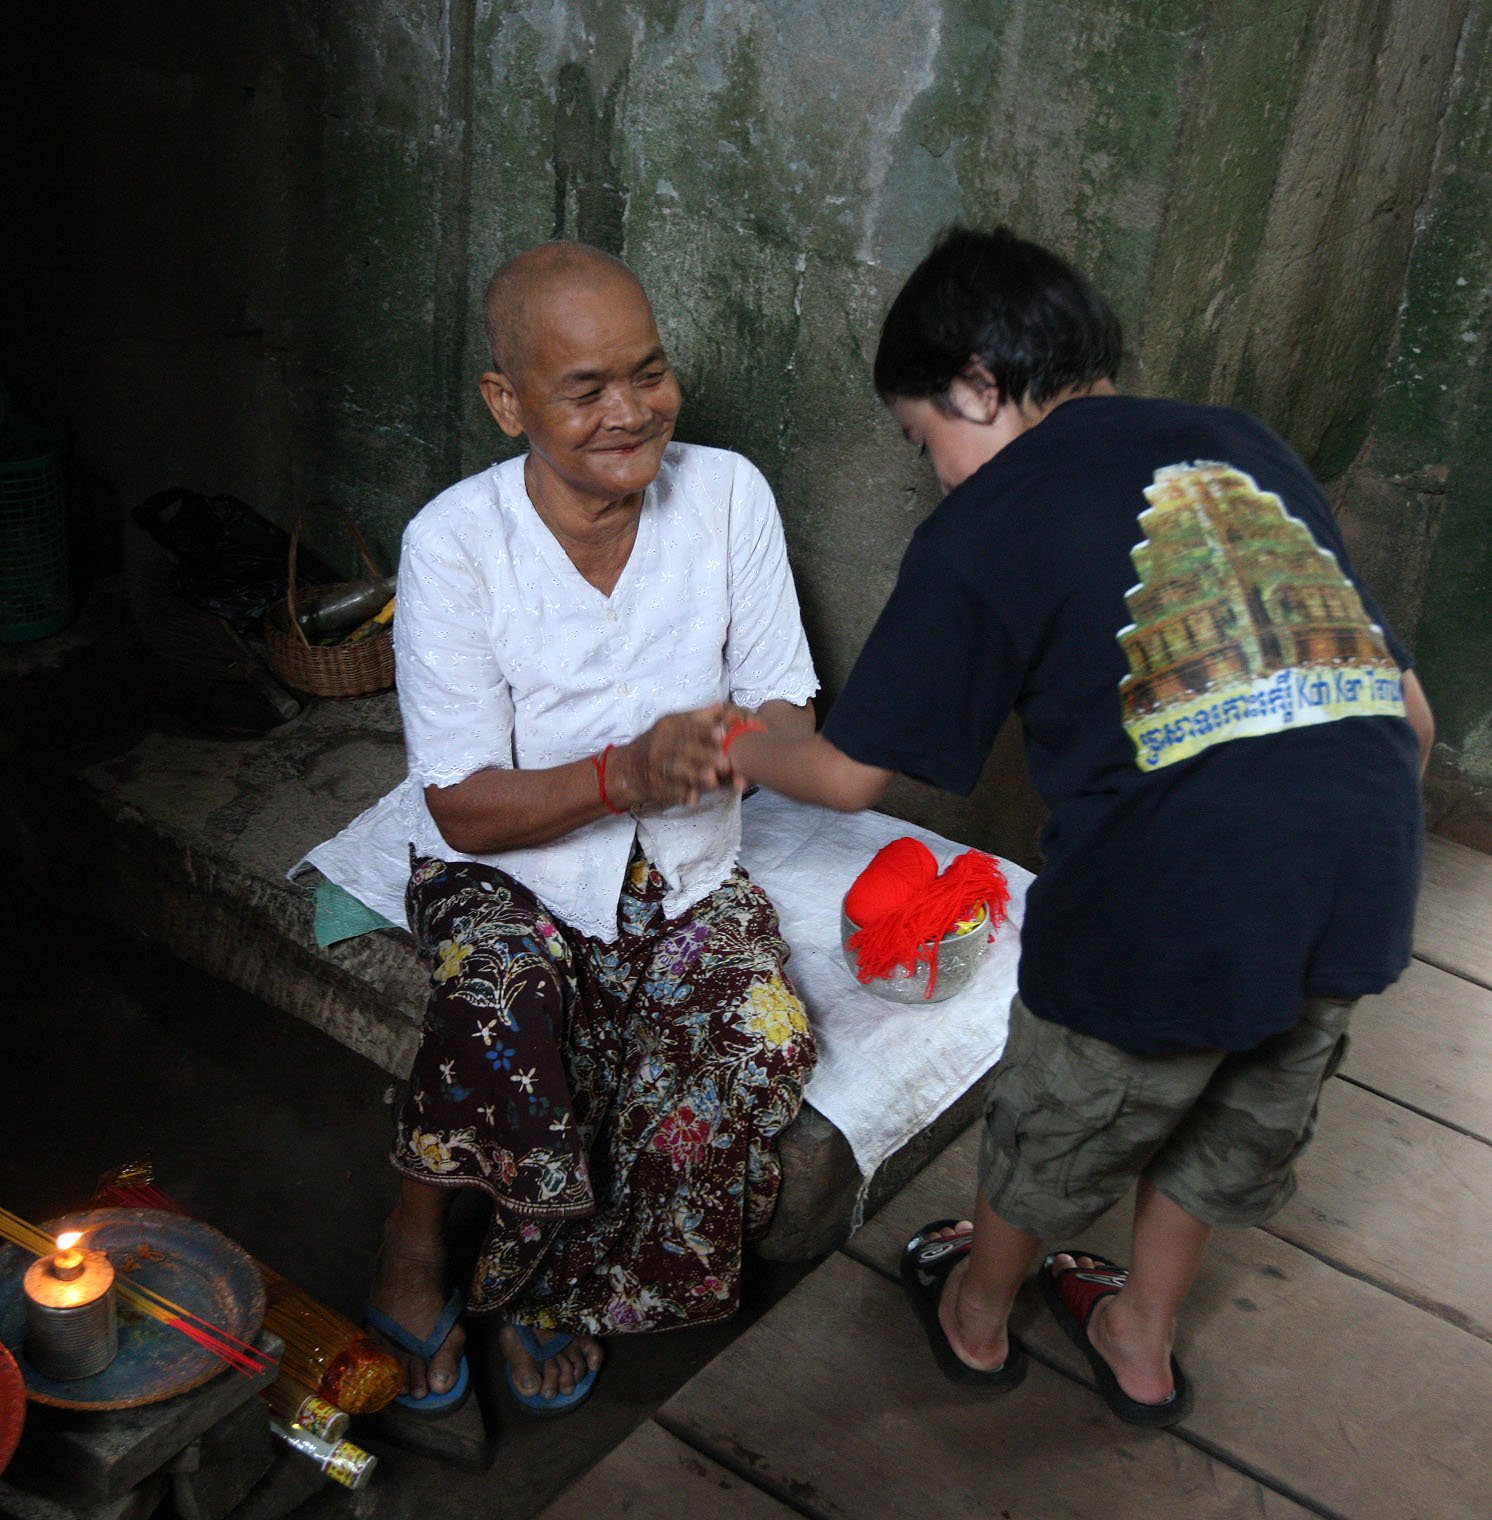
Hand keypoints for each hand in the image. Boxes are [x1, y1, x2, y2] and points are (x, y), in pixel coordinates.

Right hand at [611, 705, 734, 808]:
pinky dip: (682, 796)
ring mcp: (655, 768)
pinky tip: (694, 798)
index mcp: (667, 727)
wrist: (629, 768)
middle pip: (683, 750)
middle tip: (725, 763)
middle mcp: (659, 746)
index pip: (686, 728)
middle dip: (705, 757)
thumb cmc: (659, 743)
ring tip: (713, 781)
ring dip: (696, 778)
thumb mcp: (674, 724)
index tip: (721, 735)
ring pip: (677, 773)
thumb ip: (700, 717)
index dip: (704, 732)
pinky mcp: (655, 788)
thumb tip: (723, 707)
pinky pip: (669, 792)